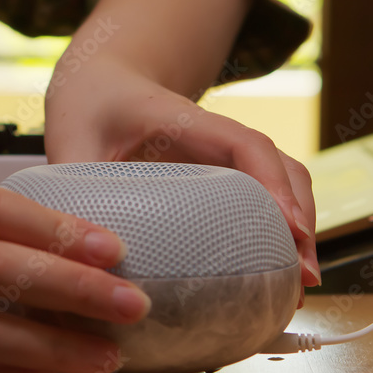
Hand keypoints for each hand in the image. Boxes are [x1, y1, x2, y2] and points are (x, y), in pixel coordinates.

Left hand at [45, 55, 320, 293]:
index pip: (245, 144)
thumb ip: (72, 185)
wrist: (102, 86)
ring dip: (299, 230)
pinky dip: (281, 232)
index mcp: (184, 120)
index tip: (287, 229)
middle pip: (281, 167)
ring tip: (298, 287)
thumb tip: (79, 251)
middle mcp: (217, 136)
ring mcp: (225, 156)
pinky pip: (266, 198)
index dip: (272, 183)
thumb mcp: (70, 140)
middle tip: (302, 278)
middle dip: (301, 219)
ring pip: (284, 183)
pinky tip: (277, 275)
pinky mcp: (223, 177)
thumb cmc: (88, 110)